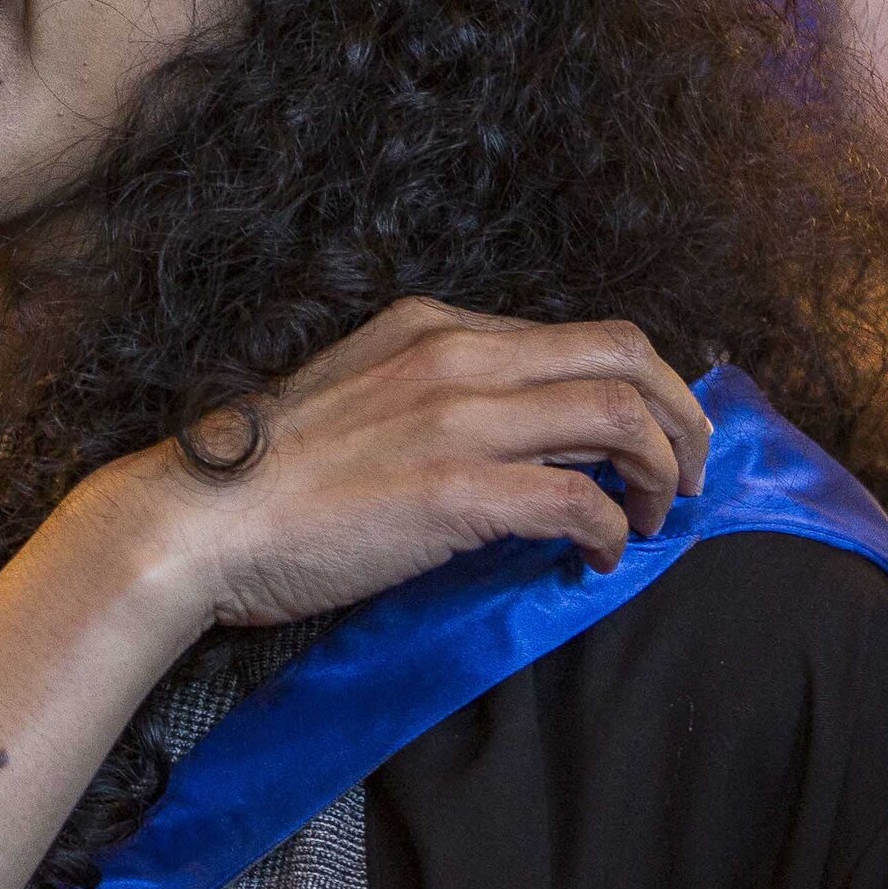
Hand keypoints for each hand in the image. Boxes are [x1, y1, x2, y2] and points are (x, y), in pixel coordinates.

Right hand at [76, 298, 712, 637]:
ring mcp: (456, 420)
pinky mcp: (455, 492)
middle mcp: (455, 356)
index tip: (650, 438)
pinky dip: (608, 534)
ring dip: (661, 474)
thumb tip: (512, 440)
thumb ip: (433, 397)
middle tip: (691, 476)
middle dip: (682, 418)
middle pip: (625, 358)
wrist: (196, 522)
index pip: (580, 335)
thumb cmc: (267, 479)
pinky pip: (579, 501)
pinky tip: (593, 561)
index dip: (640, 388)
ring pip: (619, 420)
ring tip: (653, 519)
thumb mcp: (359, 397)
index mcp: (432, 327)